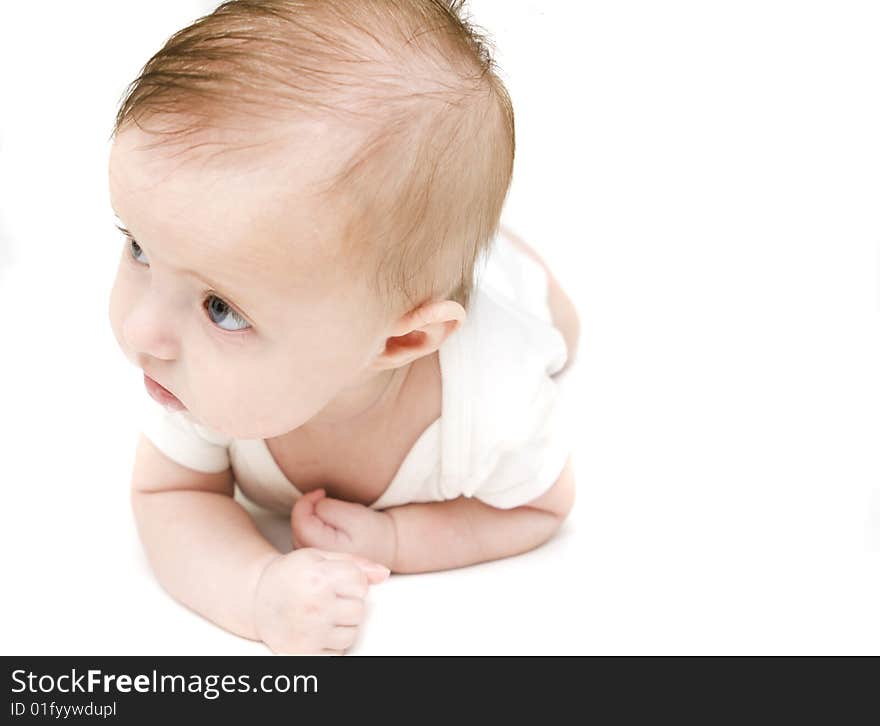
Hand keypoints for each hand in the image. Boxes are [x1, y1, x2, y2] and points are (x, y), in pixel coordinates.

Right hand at [253, 547, 389, 654]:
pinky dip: (332, 643)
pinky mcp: (305, 654)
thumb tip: (383, 574)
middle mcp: (315, 606)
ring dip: (342, 625)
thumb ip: (355, 563)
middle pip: (358, 609)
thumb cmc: (290, 574)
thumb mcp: (319, 557)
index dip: (351, 580)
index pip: (361, 582)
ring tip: (321, 613)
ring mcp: (310, 633)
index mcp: (319, 577)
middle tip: (326, 598)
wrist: (257, 598)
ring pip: (352, 633)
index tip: (335, 580)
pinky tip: (317, 629)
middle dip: (347, 603)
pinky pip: (338, 652)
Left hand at [291, 488, 397, 570]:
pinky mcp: (316, 556)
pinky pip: (303, 537)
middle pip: (296, 526)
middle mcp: (316, 557)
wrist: (386, 546)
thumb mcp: (353, 515)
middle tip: (325, 497)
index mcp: (324, 548)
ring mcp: (315, 559)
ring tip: (328, 512)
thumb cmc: (372, 531)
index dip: (306, 500)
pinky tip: (326, 524)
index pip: (300, 521)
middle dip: (306, 508)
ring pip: (297, 531)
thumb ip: (327, 509)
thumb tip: (310, 505)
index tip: (322, 491)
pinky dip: (310, 525)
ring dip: (308, 516)